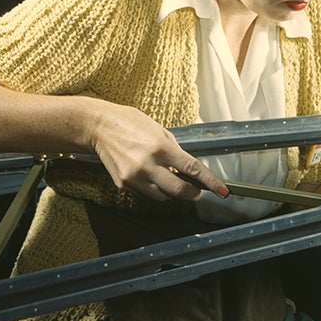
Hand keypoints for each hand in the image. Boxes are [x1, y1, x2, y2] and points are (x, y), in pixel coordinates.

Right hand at [90, 103, 228, 202]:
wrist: (99, 127)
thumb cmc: (129, 123)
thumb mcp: (158, 130)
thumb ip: (173, 150)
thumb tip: (187, 169)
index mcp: (160, 147)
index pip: (192, 168)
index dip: (210, 182)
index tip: (222, 190)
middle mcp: (148, 164)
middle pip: (179, 191)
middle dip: (192, 193)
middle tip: (196, 191)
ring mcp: (134, 176)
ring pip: (163, 197)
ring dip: (170, 191)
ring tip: (165, 176)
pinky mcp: (123, 184)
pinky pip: (145, 193)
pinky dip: (152, 188)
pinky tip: (146, 173)